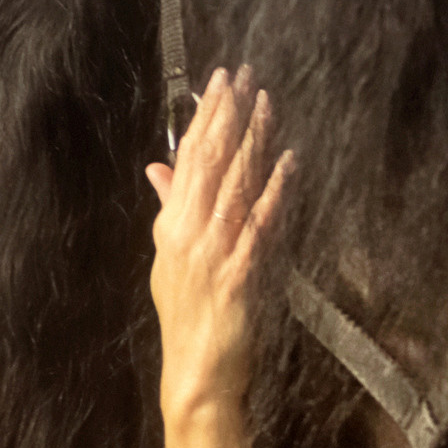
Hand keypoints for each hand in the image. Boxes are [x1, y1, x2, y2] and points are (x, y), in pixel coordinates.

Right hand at [145, 62, 292, 419]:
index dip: (205, 118)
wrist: (197, 372)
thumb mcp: (170, 258)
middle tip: (244, 75)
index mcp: (172, 225)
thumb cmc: (189, 317)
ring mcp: (213, 251)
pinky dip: (274, 191)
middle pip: (209, 162)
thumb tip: (159, 168)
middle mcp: (188, 232)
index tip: (220, 83)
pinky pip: (259, 223)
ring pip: (234, 184)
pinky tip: (288, 163)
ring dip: (252, 141)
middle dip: (227, 115)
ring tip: (267, 104)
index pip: (189, 159)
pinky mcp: (238, 272)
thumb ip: (169, 209)